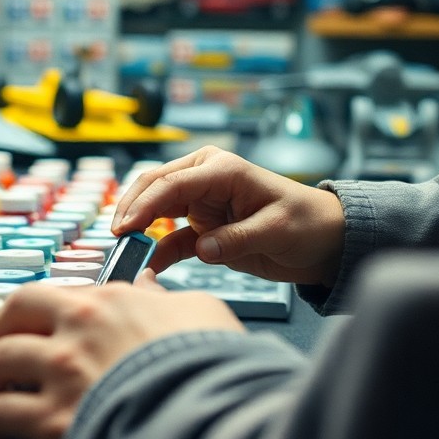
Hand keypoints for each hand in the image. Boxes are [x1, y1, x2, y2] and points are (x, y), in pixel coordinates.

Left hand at [0, 272, 243, 438]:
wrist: (212, 415)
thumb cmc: (212, 365)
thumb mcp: (199, 310)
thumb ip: (162, 297)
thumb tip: (148, 284)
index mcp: (105, 302)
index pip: (49, 293)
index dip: (37, 311)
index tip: (35, 325)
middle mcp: (75, 331)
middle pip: (10, 316)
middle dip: (0, 333)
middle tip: (1, 351)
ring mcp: (60, 375)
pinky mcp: (52, 422)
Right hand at [112, 146, 344, 287]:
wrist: (323, 240)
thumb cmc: (306, 222)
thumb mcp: (277, 229)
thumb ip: (238, 238)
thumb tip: (203, 249)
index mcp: (221, 169)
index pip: (173, 183)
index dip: (145, 204)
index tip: (125, 227)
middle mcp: (205, 180)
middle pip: (155, 189)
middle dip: (132, 210)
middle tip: (115, 237)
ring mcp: (201, 205)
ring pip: (157, 212)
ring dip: (138, 229)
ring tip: (122, 252)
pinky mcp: (204, 230)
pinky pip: (172, 240)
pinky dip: (157, 253)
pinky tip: (146, 268)